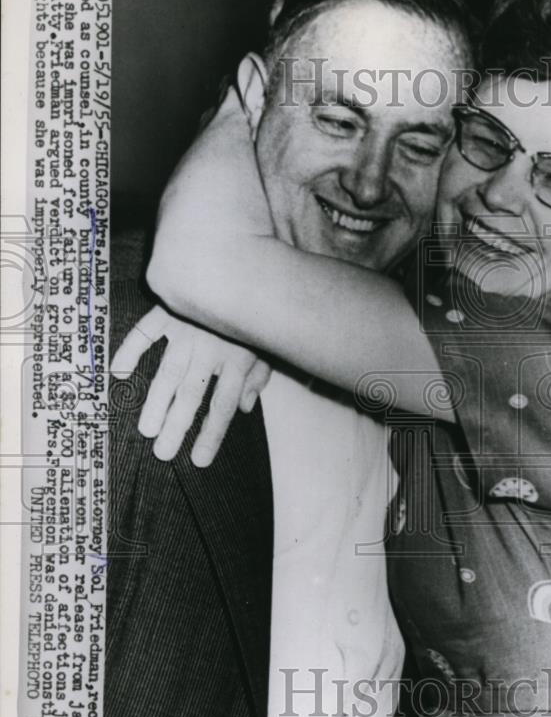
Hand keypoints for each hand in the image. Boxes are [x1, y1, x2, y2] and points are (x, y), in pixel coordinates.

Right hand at [111, 305, 270, 466]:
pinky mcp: (170, 309)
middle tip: (162, 452)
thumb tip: (245, 408)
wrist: (242, 256)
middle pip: (193, 395)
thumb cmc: (259, 305)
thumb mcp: (266, 342)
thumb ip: (258, 375)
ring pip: (169, 371)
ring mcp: (189, 329)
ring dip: (155, 401)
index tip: (197, 460)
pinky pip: (146, 331)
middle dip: (178, 426)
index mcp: (237, 360)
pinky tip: (118, 371)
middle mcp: (211, 349)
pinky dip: (130, 349)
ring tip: (144, 427)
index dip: (211, 435)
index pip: (223, 406)